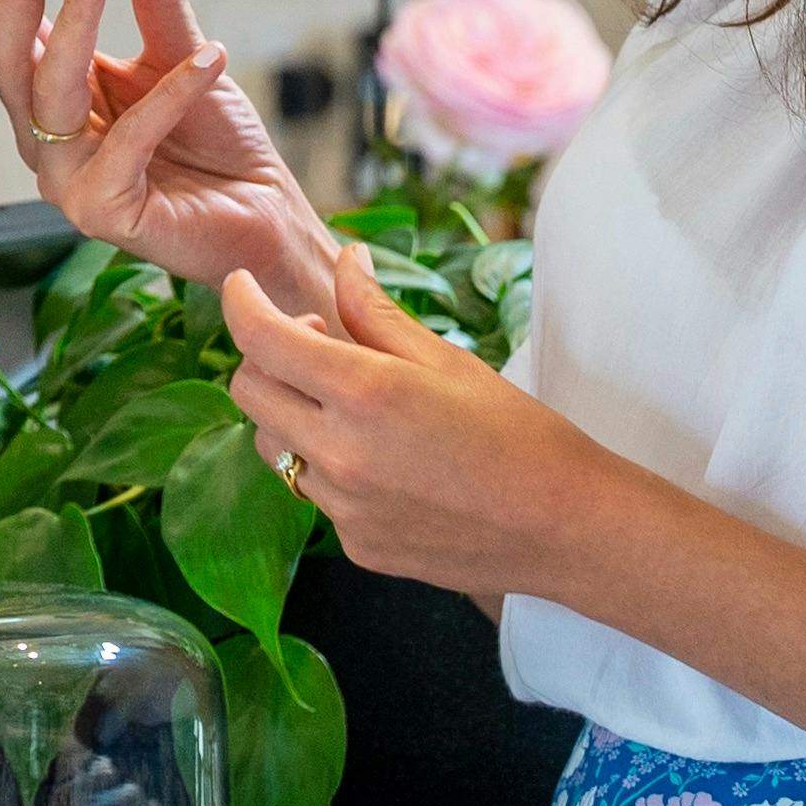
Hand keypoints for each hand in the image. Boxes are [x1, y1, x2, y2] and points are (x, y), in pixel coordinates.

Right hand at [0, 0, 335, 320]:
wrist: (263, 214)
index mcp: (52, 96)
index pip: (2, 32)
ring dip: (72, 26)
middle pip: (6, 58)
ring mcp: (67, 178)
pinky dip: (169, 95)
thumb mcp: (184, 54)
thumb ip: (157, 4)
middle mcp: (46, 137)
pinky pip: (128, 141)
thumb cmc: (215, 141)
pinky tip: (211, 59)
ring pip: (48, 94)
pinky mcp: (102, 211)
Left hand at [223, 246, 604, 595]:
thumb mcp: (444, 358)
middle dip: (266, 358)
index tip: (241, 286)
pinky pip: (315, 495)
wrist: (565, 526)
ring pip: (273, 446)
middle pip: (248, 392)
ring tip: (355, 407)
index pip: (261, 339)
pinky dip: (330, 467)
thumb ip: (376, 310)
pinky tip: (386, 462)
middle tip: (318, 343)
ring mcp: (344, 508)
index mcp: (364, 394)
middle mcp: (340, 454)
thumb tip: (345, 258)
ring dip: (293, 415)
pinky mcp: (357, 547)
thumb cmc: (517, 434)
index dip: (240, 302)